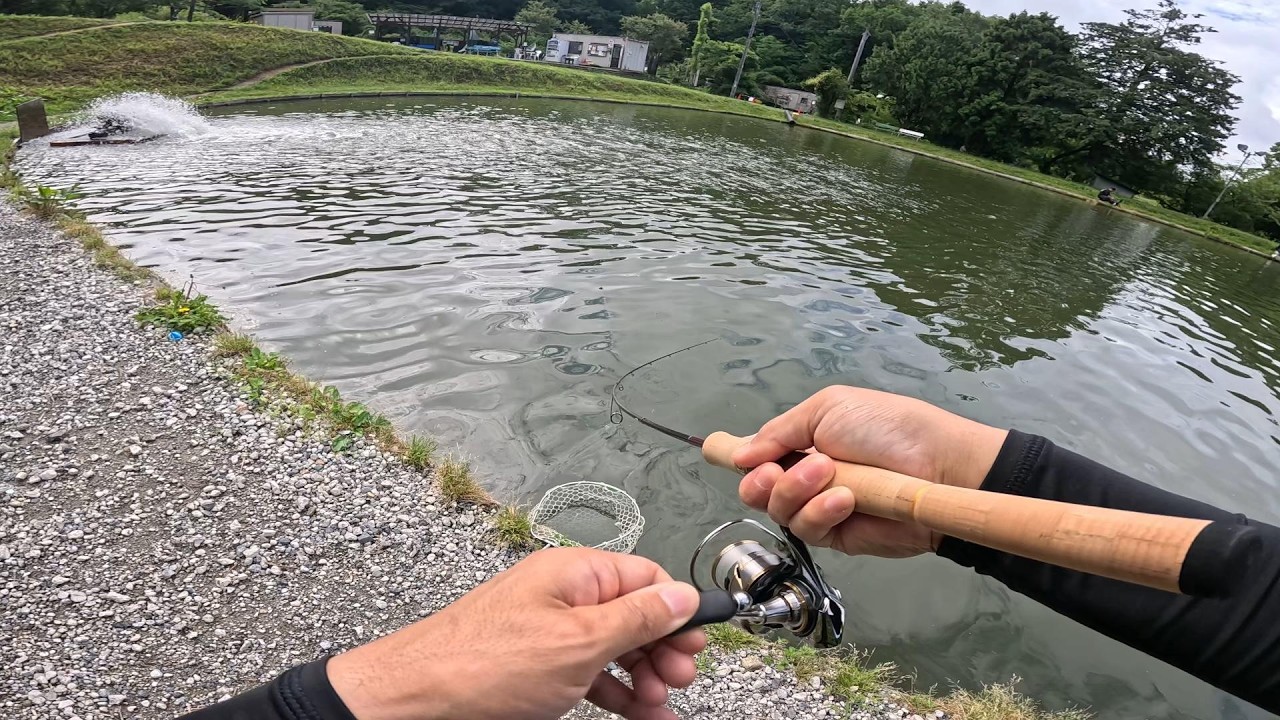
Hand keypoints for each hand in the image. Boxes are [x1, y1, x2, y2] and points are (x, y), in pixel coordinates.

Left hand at [326, 547, 702, 719]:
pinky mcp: (536, 668)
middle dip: (663, 649)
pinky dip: (615, 693)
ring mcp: (549, 633)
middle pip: (634, 615)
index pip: (645, 577)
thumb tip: (682, 596)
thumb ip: (637, 619)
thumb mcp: (579, 643)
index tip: (699, 641)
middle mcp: (563, 597)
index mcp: (575, 574)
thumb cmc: (482, 664)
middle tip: (679, 680)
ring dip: (644, 678)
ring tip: (658, 706)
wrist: (416, 701)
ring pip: (614, 650)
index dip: (678, 608)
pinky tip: (636, 713)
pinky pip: (589, 674)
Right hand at [734, 386, 1006, 557]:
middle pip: (755, 490)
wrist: (938, 465)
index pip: (756, 454)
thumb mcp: (828, 409)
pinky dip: (821, 511)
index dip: (736, 456)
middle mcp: (804, 477)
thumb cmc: (888, 427)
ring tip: (830, 475)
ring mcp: (820, 508)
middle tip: (774, 471)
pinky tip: (845, 499)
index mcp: (801, 442)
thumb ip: (779, 432)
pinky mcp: (838, 536)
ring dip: (795, 491)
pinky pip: (809, 530)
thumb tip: (736, 455)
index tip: (716, 453)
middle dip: (759, 480)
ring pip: (778, 511)